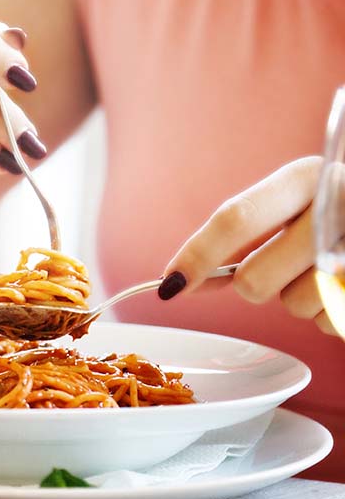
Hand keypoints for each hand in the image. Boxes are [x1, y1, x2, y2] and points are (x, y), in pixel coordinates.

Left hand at [159, 156, 336, 334]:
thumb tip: (181, 279)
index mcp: (308, 176)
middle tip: (286, 263)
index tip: (169, 285)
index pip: (237, 218)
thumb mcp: (298, 198)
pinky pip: (330, 322)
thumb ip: (247, 230)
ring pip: (295, 305)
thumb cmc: (337, 207)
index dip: (197, 256)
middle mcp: (338, 205)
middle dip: (255, 284)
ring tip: (331, 267)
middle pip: (255, 279)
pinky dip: (333, 312)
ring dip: (302, 297)